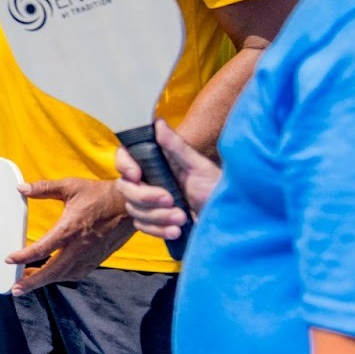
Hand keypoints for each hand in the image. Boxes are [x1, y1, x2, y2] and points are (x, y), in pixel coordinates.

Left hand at [7, 177, 133, 293]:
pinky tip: (52, 275)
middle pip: (52, 271)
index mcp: (70, 229)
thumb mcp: (70, 186)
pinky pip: (76, 274)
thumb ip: (44, 188)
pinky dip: (61, 277)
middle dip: (32, 282)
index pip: (43, 248)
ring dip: (45, 281)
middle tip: (15, 289)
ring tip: (28, 282)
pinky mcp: (97, 259)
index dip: (24, 257)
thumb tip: (22, 189)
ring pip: (64, 275)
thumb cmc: (99, 194)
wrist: (129, 206)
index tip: (9, 260)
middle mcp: (79, 247)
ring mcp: (89, 255)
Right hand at [115, 119, 219, 240]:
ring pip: (134, 210)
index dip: (124, 165)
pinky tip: (177, 231)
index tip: (136, 174)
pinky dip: (159, 230)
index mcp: (155, 163)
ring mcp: (150, 204)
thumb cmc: (216, 187)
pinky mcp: (156, 223)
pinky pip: (143, 228)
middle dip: (146, 196)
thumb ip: (176, 146)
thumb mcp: (198, 165)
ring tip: (182, 217)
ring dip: (158, 216)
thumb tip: (158, 122)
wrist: (230, 219)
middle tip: (170, 199)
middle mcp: (149, 181)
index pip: (125, 159)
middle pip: (126, 188)